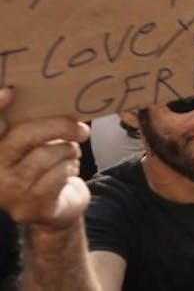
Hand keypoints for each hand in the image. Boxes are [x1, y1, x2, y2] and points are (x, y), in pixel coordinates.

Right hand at [0, 88, 89, 230]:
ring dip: (67, 150)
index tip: (9, 92)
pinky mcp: (29, 207)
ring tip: (71, 153)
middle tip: (80, 128)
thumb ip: (32, 125)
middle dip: (57, 126)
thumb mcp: (36, 144)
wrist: (57, 208)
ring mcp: (8, 193)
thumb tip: (52, 98)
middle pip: (22, 136)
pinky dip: (69, 168)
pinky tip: (69, 170)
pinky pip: (56, 176)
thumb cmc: (46, 166)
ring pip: (44, 155)